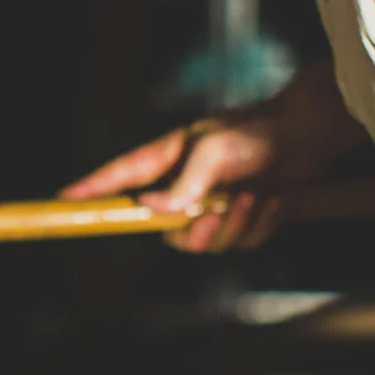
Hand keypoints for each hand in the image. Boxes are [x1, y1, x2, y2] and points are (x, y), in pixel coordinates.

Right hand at [61, 63, 361, 251]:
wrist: (310, 136)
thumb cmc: (258, 132)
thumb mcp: (214, 152)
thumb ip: (182, 182)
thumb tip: (151, 208)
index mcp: (169, 158)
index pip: (119, 177)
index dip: (91, 190)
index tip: (64, 200)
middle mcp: (186, 183)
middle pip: (167, 230)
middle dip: (197, 230)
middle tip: (221, 207)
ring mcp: (212, 202)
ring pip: (206, 242)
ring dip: (235, 225)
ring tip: (255, 196)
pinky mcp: (241, 216)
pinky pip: (239, 243)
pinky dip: (259, 226)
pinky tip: (273, 200)